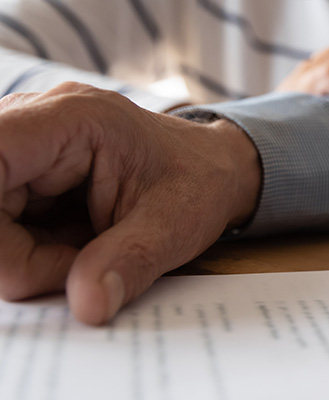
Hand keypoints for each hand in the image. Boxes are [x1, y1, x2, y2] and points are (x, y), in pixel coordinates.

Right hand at [0, 82, 260, 324]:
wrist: (210, 168)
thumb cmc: (198, 182)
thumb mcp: (176, 225)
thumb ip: (130, 262)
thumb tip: (87, 306)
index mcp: (72, 118)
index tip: (21, 268)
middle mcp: (33, 120)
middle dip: (15, 255)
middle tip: (79, 270)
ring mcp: (19, 146)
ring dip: (23, 256)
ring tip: (85, 253)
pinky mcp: (14, 174)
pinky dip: (26, 252)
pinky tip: (71, 246)